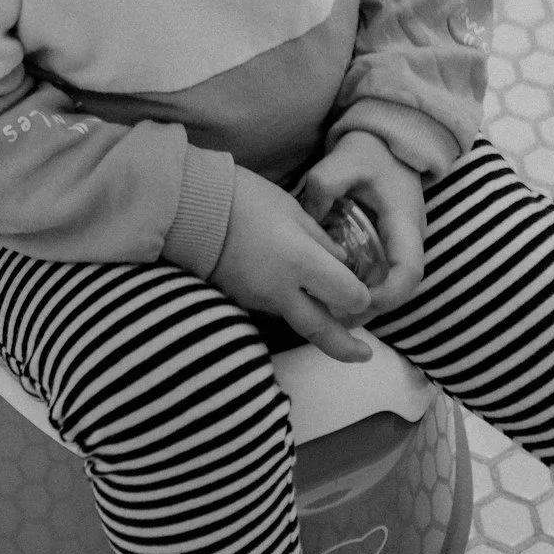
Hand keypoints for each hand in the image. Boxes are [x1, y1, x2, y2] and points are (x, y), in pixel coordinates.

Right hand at [210, 167, 376, 362]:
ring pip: (298, 322)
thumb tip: (341, 262)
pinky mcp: (241, 300)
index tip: (363, 288)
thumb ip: (320, 239)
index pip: (348, 296)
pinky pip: (275, 310)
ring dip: (318, 324)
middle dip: (347, 347)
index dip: (360, 296)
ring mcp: (259, 300)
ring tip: (333, 318)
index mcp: (302, 262)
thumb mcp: (291, 208)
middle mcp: (283, 291)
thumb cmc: (244, 197)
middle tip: (365, 355)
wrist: (188, 207)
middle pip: (322, 331)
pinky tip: (294, 294)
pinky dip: (291, 308)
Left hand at [295, 131, 426, 316]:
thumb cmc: (369, 150)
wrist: (388, 139)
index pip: (409, 271)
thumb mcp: (344, 159)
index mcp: (405, 221)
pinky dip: (363, 287)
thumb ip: (324, 184)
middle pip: (401, 288)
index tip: (357, 301)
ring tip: (330, 311)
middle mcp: (411, 238)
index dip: (388, 294)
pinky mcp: (391, 244)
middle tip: (334, 317)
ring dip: (366, 301)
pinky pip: (382, 275)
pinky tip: (334, 290)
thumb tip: (310, 217)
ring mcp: (403, 243)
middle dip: (371, 307)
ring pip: (392, 285)